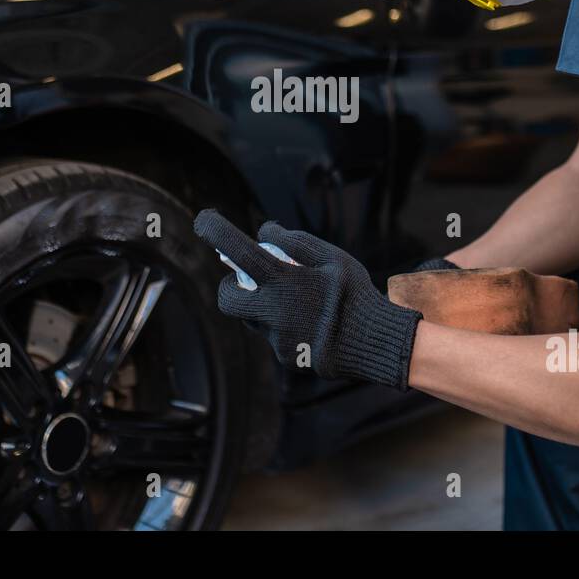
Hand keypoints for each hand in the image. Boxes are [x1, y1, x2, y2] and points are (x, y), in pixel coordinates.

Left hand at [193, 210, 422, 389]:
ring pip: (252, 318)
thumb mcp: (332, 257)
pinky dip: (284, 326)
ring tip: (297, 301)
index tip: (204, 222)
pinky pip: (273, 336)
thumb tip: (264, 232)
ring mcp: (277, 337)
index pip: (238, 251)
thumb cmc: (353, 293)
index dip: (216, 232)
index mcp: (284, 281)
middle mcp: (274, 311)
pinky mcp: (284, 356)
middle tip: (250, 278)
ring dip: (262, 306)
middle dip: (231, 286)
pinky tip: (310, 324)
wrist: (374, 342)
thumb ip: (295, 242)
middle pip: (226, 298)